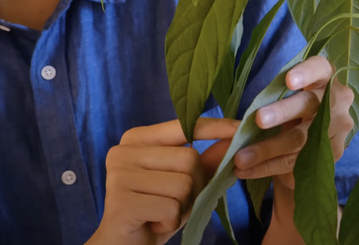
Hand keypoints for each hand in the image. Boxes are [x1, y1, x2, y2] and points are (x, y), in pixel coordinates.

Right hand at [86, 118, 237, 244]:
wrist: (125, 244)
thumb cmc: (156, 209)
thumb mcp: (184, 182)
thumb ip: (206, 159)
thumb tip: (234, 137)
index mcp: (137, 138)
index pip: (184, 125)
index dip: (215, 128)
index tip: (239, 127)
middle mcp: (123, 151)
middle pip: (189, 159)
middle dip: (194, 187)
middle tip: (174, 202)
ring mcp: (119, 176)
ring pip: (183, 184)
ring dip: (183, 206)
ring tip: (163, 212)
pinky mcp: (122, 202)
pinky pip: (171, 207)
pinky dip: (172, 221)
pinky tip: (155, 223)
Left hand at [232, 56, 354, 243]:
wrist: (312, 137)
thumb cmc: (293, 107)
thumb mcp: (287, 96)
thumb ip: (273, 98)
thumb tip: (240, 122)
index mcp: (325, 76)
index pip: (320, 68)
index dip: (306, 73)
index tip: (288, 81)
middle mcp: (338, 99)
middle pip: (310, 105)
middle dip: (282, 112)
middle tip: (258, 119)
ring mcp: (339, 127)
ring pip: (301, 138)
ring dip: (268, 148)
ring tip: (241, 158)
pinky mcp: (333, 153)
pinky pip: (298, 161)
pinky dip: (269, 166)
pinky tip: (247, 170)